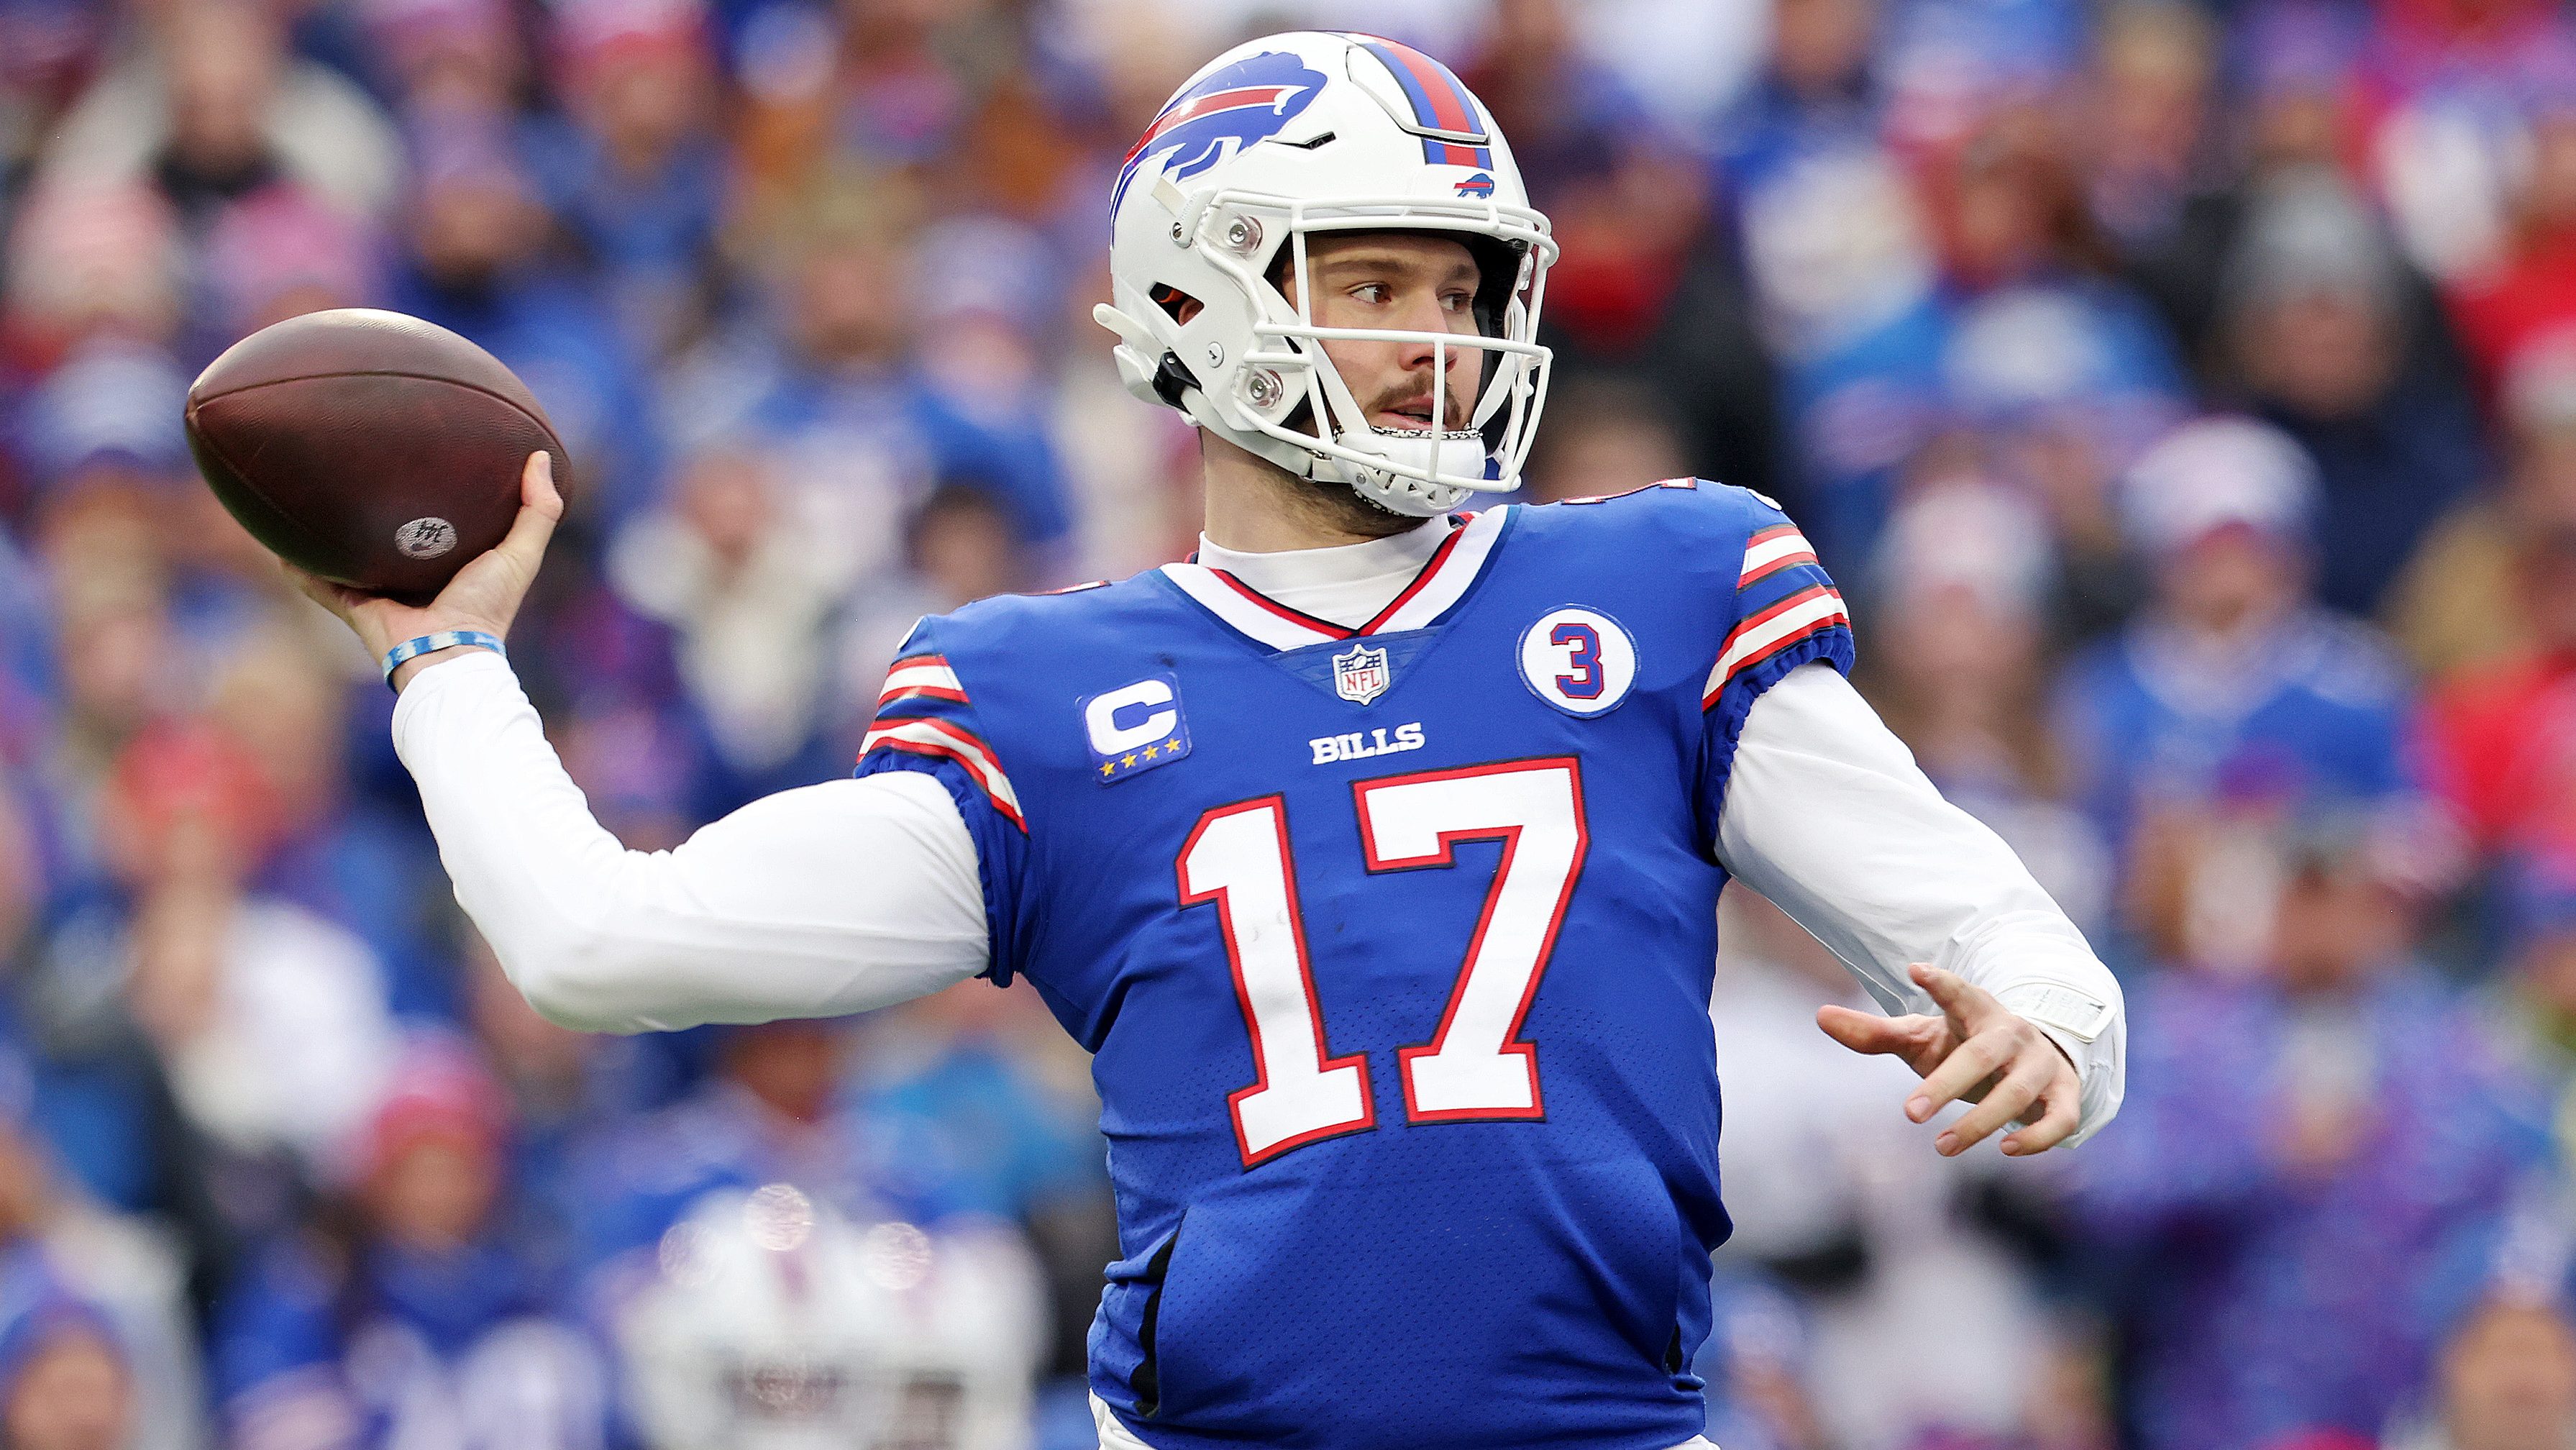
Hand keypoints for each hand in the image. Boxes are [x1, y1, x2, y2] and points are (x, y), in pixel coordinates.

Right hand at [289, 451, 562, 688]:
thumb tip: (539, 456)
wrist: (448, 652)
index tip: (422, 459)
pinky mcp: (353, 605)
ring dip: (327, 533)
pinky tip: (275, 541)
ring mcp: (380, 591)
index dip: (433, 495)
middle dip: (372, 508)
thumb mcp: (521, 554)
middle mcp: (412, 576)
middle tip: (355, 466)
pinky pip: (317, 582)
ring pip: (347, 556)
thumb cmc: (487, 606)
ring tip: (305, 496)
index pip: (439, 522)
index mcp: (449, 563)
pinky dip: (297, 566)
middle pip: (386, 535)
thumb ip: (538, 510)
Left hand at [1816, 962, 2081, 1156]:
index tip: (1915, 970)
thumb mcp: (1921, 1038)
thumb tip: (1819, 1015)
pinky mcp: (2065, 1094)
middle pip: (1983, 1054)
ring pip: (2017, 1092)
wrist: (2030, 1060)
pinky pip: (2060, 1119)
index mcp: (1975, 1011)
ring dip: (1981, 1122)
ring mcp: (2042, 1064)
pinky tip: (2006, 1151)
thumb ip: (1874, 1033)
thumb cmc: (1964, 1047)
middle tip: (1909, 1114)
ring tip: (1942, 1146)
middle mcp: (2012, 1034)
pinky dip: (2038, 1137)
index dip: (1940, 984)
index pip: (1958, 993)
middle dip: (1947, 1084)